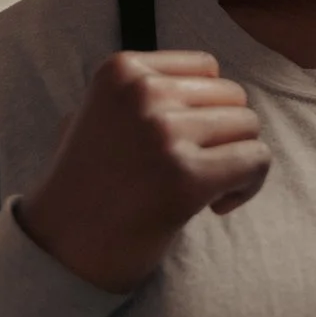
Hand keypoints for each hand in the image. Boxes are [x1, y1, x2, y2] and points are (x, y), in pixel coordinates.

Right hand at [20, 50, 270, 294]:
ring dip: (238, 160)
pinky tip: (217, 205)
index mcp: (122, 70)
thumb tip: (211, 79)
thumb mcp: (96, 112)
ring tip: (207, 189)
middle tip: (197, 169)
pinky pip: (255, 160)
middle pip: (233, 96)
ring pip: (249, 126)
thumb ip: (143, 89)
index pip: (206, 67)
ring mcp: (164, 134)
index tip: (187, 140)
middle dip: (225, 134)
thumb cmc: (88, 184)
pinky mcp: (187, 177)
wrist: (60, 249)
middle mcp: (143, 93)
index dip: (207, 105)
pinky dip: (249, 185)